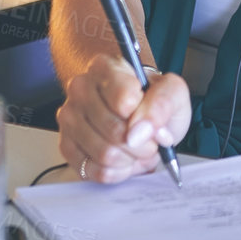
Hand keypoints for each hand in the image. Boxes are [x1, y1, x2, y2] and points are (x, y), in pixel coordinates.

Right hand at [57, 55, 191, 183]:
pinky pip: (95, 171)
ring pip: (104, 154)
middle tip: (149, 140)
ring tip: (137, 149)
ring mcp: (69, 117)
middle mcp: (80, 88)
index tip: (152, 118)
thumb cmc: (153, 101)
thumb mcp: (173, 93)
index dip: (145, 117)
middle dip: (141, 144)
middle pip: (114, 131)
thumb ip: (162, 104)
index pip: (124, 99)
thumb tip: (139, 132)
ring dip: (130, 159)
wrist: (142, 116)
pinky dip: (117, 172)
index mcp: (105, 67)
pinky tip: (123, 159)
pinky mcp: (67, 145)